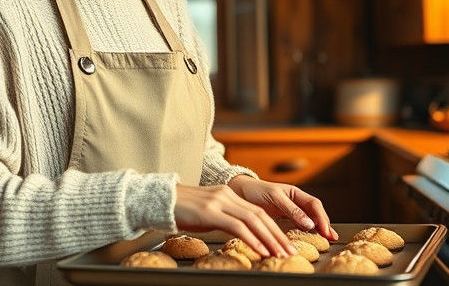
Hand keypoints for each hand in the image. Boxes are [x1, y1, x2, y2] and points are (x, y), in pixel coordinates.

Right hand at [173, 184, 296, 257]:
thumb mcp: (207, 211)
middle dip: (278, 235)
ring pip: (253, 220)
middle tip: (290, 252)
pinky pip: (237, 226)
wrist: (159, 200)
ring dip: (269, 239)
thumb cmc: (180, 210)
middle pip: (260, 215)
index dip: (274, 229)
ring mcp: (219, 202)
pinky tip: (261, 250)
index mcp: (228, 194)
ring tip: (280, 254)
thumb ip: (224, 217)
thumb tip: (239, 232)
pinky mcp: (210, 212)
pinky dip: (252, 239)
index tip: (284, 244)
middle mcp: (227, 195)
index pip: (258, 212)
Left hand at [226, 175, 337, 240]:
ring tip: (326, 240)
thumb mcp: (273, 197)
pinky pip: (298, 226)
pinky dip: (305, 233)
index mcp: (294, 193)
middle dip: (324, 225)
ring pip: (309, 220)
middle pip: (315, 213)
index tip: (325, 231)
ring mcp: (290, 211)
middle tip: (331, 238)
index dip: (322, 217)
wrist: (238, 191)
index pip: (314, 205)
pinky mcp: (283, 220)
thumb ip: (291, 209)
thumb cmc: (255, 191)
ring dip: (317, 229)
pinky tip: (309, 239)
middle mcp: (295, 202)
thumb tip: (309, 223)